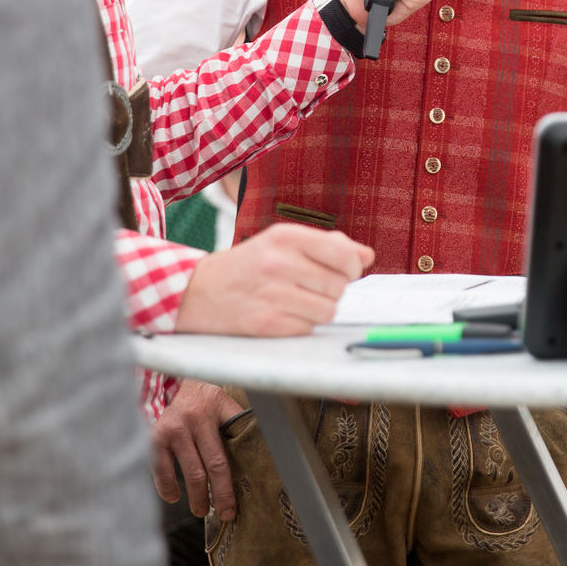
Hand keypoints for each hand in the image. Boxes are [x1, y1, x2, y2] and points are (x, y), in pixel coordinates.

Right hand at [152, 379, 245, 518]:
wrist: (170, 381)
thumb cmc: (202, 398)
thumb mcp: (223, 402)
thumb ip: (237, 421)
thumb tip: (262, 447)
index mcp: (212, 413)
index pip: (222, 458)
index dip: (226, 488)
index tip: (231, 507)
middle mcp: (190, 422)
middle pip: (205, 470)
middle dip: (214, 497)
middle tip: (220, 513)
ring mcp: (169, 430)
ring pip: (186, 473)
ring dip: (193, 496)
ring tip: (200, 508)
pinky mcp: (152, 438)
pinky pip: (160, 470)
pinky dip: (167, 487)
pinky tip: (174, 495)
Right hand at [173, 222, 375, 336]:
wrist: (198, 291)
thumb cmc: (248, 265)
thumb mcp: (282, 242)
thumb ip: (328, 245)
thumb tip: (367, 256)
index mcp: (286, 237)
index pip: (344, 256)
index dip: (352, 268)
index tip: (345, 272)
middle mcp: (279, 263)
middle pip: (339, 287)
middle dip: (333, 291)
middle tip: (312, 287)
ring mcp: (272, 295)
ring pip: (328, 311)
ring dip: (319, 310)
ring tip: (298, 301)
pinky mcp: (266, 324)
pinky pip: (308, 328)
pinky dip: (302, 325)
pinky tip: (284, 314)